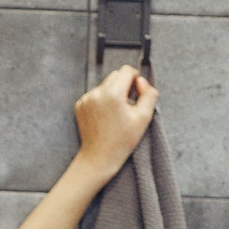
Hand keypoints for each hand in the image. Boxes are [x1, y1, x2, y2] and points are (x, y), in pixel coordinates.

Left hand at [73, 63, 157, 179]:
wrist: (99, 157)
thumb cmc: (122, 140)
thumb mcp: (144, 118)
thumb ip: (148, 94)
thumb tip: (141, 80)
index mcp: (112, 94)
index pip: (126, 70)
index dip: (135, 78)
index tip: (137, 92)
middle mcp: (96, 93)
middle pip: (115, 75)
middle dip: (124, 85)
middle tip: (129, 104)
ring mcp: (86, 99)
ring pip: (105, 85)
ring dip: (113, 92)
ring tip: (117, 113)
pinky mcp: (80, 105)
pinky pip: (95, 94)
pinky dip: (102, 100)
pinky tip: (106, 116)